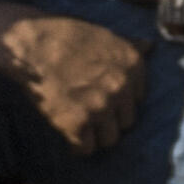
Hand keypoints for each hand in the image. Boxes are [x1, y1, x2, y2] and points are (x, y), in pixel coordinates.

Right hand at [0, 2, 147, 155]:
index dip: (120, 100)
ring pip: (109, 139)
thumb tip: (150, 46)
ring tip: (81, 124)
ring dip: (96, 135)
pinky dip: (76, 145)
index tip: (105, 97)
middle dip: (110, 119)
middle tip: (90, 112)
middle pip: (126, 122)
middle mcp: (122, 89)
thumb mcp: (104, 35)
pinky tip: (68, 133)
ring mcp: (100, 108)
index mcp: (133, 66)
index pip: (138, 99)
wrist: (33, 46)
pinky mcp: (77, 125)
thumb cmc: (66, 34)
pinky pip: (85, 149)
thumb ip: (129, 46)